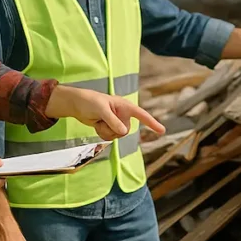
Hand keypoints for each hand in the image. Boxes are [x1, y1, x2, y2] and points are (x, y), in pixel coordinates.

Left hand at [46, 86, 165, 141]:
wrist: (78, 105)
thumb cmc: (90, 102)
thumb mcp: (101, 110)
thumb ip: (113, 121)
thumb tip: (124, 132)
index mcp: (125, 106)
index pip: (142, 115)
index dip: (152, 123)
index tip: (162, 131)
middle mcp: (123, 115)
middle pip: (125, 131)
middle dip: (112, 129)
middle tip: (102, 119)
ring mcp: (117, 122)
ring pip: (118, 136)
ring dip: (106, 132)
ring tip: (98, 121)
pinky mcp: (110, 128)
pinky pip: (111, 138)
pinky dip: (103, 134)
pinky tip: (97, 125)